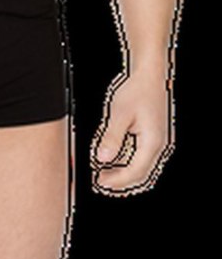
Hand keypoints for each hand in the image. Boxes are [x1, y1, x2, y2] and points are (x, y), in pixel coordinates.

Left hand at [90, 68, 174, 194]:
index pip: (135, 172)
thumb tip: (101, 159)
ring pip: (142, 167)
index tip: (100, 183)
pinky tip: (113, 157)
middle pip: (141, 174)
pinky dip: (127, 161)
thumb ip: (111, 137)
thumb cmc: (136, 90)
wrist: (149, 75)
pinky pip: (141, 156)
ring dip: (124, 172)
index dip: (117, 181)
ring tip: (104, 172)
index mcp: (152, 142)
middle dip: (121, 181)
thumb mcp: (119, 113)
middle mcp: (159, 145)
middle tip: (101, 182)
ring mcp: (157, 140)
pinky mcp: (153, 135)